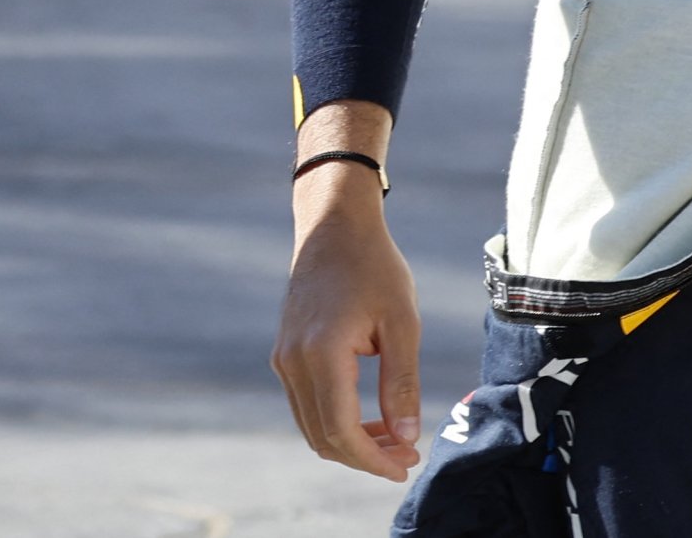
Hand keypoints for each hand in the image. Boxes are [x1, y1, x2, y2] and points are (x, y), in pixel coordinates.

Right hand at [274, 146, 420, 481]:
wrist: (333, 224)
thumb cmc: (373, 266)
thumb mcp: (402, 322)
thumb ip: (402, 383)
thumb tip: (408, 438)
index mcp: (322, 352)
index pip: (341, 431)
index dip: (373, 460)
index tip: (406, 466)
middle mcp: (292, 360)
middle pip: (323, 437)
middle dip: (365, 457)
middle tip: (407, 455)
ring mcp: (283, 357)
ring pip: (311, 425)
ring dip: (350, 442)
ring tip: (395, 438)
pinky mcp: (284, 352)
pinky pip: (306, 404)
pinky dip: (335, 421)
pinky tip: (370, 416)